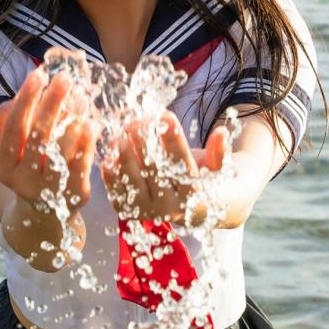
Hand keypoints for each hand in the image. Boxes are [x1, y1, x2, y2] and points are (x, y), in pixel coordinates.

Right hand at [0, 65, 98, 212]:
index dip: (25, 100)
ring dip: (72, 119)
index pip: (12, 128)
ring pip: (60, 150)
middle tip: (65, 78)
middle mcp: (21, 182)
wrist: (45, 211)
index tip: (38, 74)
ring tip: (81, 96)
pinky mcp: (73, 196)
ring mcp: (48, 192)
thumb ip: (18, 119)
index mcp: (3, 167)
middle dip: (52, 103)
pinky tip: (92, 121)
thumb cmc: (29, 166)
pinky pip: (82, 164)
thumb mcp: (15, 148)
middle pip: (37, 136)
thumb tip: (31, 84)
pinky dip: (87, 141)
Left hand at [101, 112, 228, 223]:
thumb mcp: (219, 167)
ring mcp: (149, 212)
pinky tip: (107, 159)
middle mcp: (171, 208)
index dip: (173, 139)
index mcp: (193, 195)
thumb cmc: (208, 180)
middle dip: (143, 145)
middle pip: (154, 173)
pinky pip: (119, 195)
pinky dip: (111, 179)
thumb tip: (222, 132)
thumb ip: (219, 152)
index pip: (181, 164)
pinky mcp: (133, 213)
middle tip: (135, 122)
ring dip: (123, 160)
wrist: (199, 210)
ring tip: (118, 136)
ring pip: (133, 185)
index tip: (165, 115)